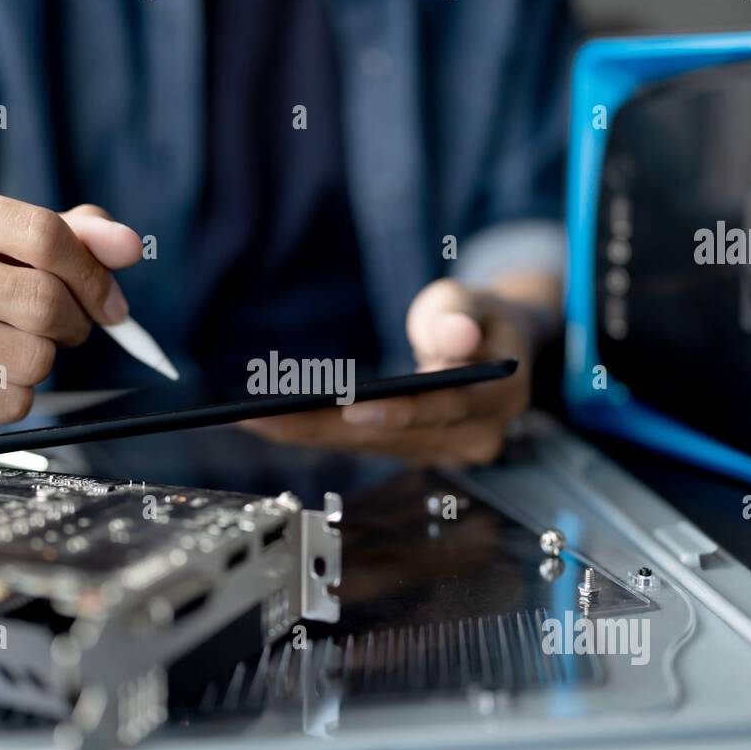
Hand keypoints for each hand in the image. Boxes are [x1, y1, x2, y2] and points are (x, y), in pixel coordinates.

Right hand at [0, 178, 141, 425]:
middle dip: (74, 322)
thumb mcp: (5, 235)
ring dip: (44, 358)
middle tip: (65, 326)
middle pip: (43, 301)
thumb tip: (130, 245)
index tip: (109, 302)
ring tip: (15, 343)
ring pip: (34, 357)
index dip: (93, 274)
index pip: (44, 236)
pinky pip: (12, 400)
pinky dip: (19, 392)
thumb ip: (74, 233)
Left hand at [241, 276, 552, 466]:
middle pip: (391, 435)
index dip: (399, 410)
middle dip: (323, 426)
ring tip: (250, 420)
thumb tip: (455, 340)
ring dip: (307, 434)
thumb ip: (462, 313)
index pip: (447, 407)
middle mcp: (475, 437)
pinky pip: (360, 445)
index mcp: (501, 397)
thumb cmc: (478, 315)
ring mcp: (442, 451)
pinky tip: (269, 425)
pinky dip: (315, 433)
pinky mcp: (411, 452)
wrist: (493, 344)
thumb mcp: (475, 298)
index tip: (350, 407)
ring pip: (367, 446)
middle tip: (260, 417)